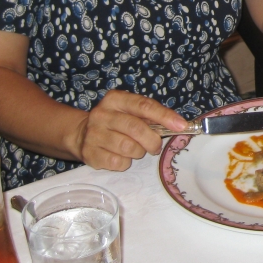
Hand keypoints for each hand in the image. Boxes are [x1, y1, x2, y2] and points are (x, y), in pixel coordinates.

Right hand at [71, 90, 186, 170]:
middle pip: (136, 128)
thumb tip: (179, 125)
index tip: (181, 126)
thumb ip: (150, 115)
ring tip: (136, 149)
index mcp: (115, 99)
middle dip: (152, 140)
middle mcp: (102, 114)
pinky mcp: (90, 153)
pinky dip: (126, 162)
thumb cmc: (116, 121)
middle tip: (156, 146)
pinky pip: (118, 162)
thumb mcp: (130, 111)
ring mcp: (93, 134)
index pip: (144, 105)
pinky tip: (122, 156)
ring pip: (128, 148)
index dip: (164, 116)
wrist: (81, 134)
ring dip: (139, 152)